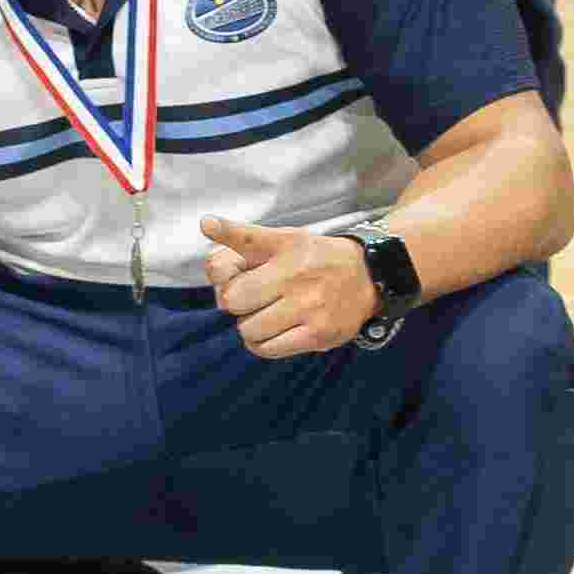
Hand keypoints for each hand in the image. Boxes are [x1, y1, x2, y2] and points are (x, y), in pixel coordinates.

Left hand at [200, 215, 380, 360]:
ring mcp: (310, 310)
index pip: (227, 271)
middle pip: (232, 302)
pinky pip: (269, 349)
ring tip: (266, 314)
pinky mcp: (320, 335)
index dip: (222, 278)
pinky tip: (272, 331)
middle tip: (253, 298)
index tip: (233, 276)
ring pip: (249, 330)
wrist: (368, 276)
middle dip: (236, 302)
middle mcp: (297, 280)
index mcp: (283, 251)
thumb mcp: (282, 238)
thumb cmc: (314, 257)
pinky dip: (262, 344)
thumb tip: (205, 224)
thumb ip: (241, 237)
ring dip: (250, 325)